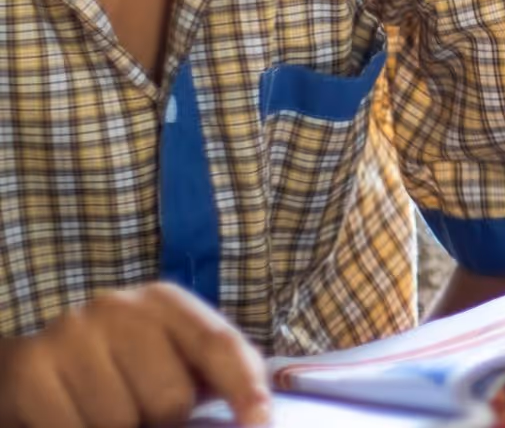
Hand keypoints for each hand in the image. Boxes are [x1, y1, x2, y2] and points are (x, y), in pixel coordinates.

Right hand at [0, 283, 269, 427]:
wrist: (31, 367)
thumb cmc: (117, 368)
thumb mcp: (166, 356)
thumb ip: (210, 374)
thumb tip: (256, 414)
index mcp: (166, 302)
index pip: (219, 343)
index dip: (244, 386)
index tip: (259, 421)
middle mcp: (121, 306)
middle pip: (171, 398)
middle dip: (162, 420)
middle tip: (141, 411)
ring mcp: (74, 333)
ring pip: (121, 423)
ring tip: (102, 411)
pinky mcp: (33, 367)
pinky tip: (71, 419)